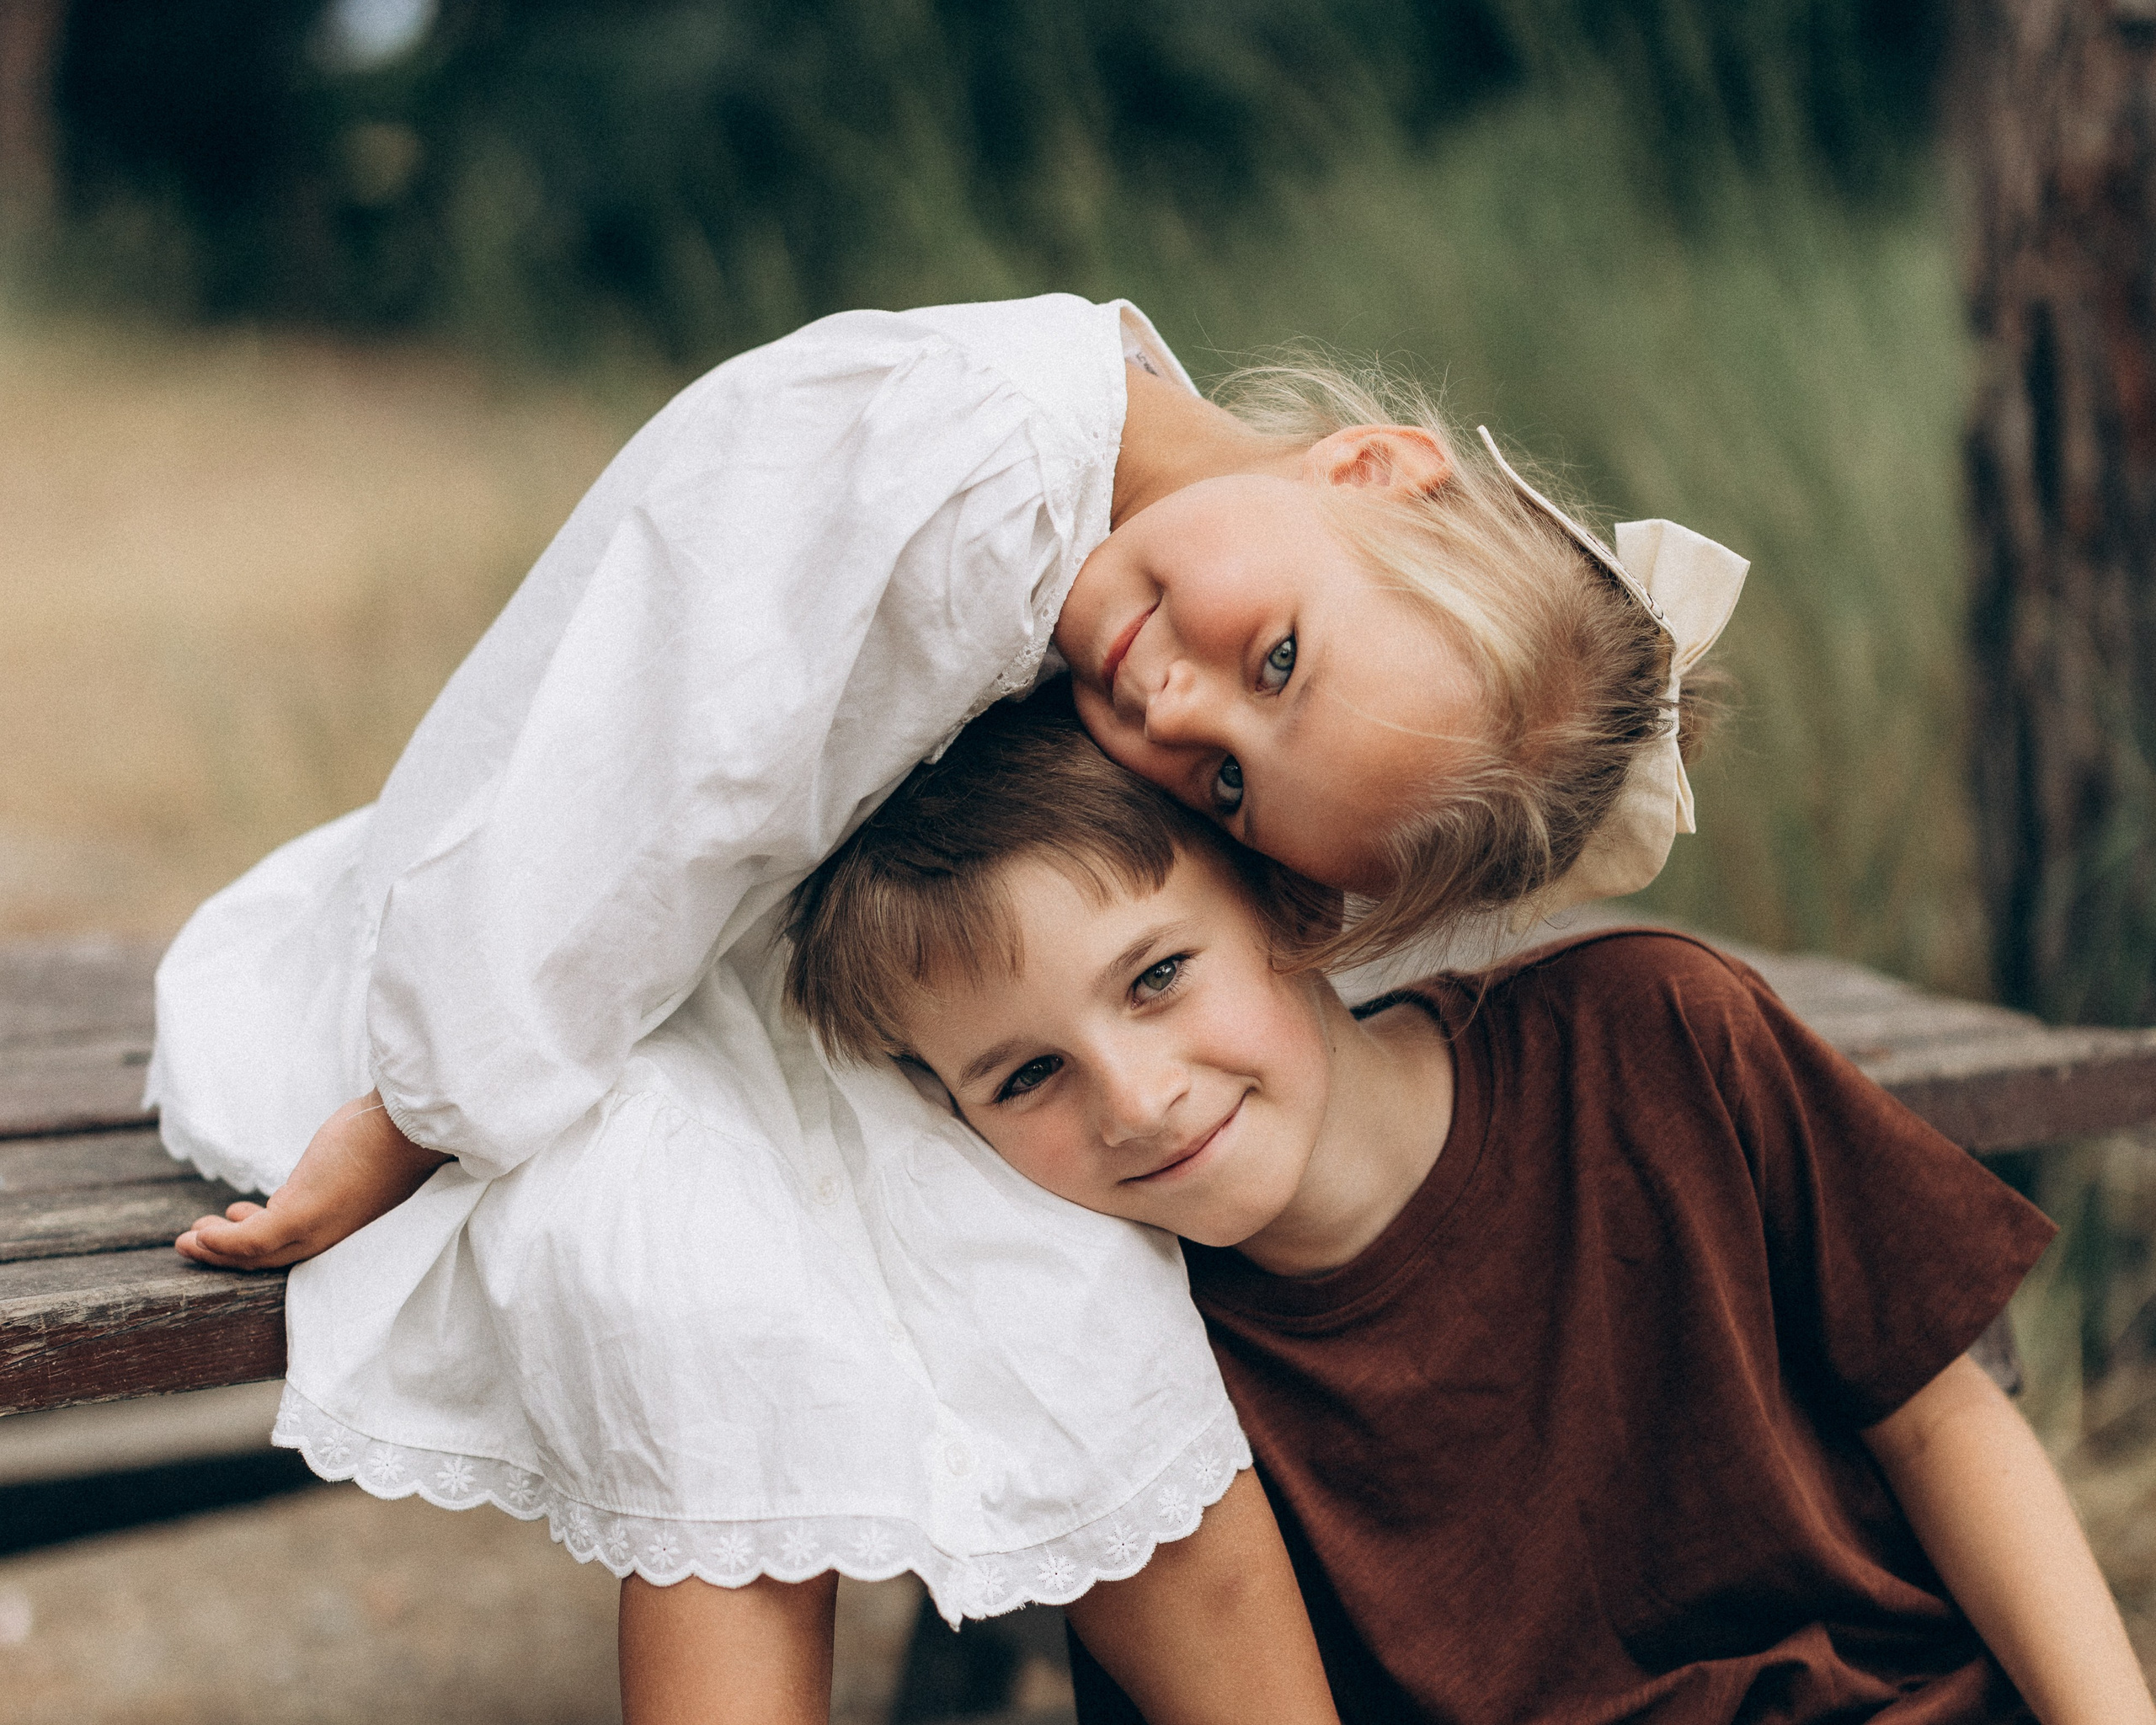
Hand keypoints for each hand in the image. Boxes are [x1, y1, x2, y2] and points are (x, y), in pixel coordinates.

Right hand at [175, 1091, 450, 1269]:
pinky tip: (203, 1232)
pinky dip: (222, 1241)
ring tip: (191, 1239)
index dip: (262, 1243)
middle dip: (230, 1253)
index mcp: (350, 1225)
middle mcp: (338, 1237)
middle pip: (274, 1257)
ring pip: (257, 1254)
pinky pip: (252, 1240)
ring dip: (217, 1249)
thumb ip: (325, 1180)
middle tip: (199, 1241)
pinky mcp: (306, 1213)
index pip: (300, 1245)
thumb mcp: (352, 1162)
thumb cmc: (392, 1133)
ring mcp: (321, 1228)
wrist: (416, 1121)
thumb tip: (295, 1186)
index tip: (236, 1224)